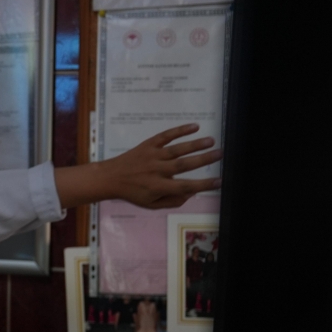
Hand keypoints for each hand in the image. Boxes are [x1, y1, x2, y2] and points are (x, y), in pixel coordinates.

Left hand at [54, 124, 221, 208]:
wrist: (110, 178)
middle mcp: (156, 171)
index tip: (219, 181)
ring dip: (195, 144)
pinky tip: (194, 126)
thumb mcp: (151, 204)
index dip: (203, 185)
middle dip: (203, 160)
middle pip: (183, 165)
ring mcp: (152, 156)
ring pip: (176, 150)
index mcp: (158, 187)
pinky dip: (179, 130)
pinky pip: (165, 136)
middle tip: (220, 154)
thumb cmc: (133, 192)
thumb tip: (192, 193)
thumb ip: (172, 201)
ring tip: (211, 141)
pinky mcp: (147, 145)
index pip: (185, 187)